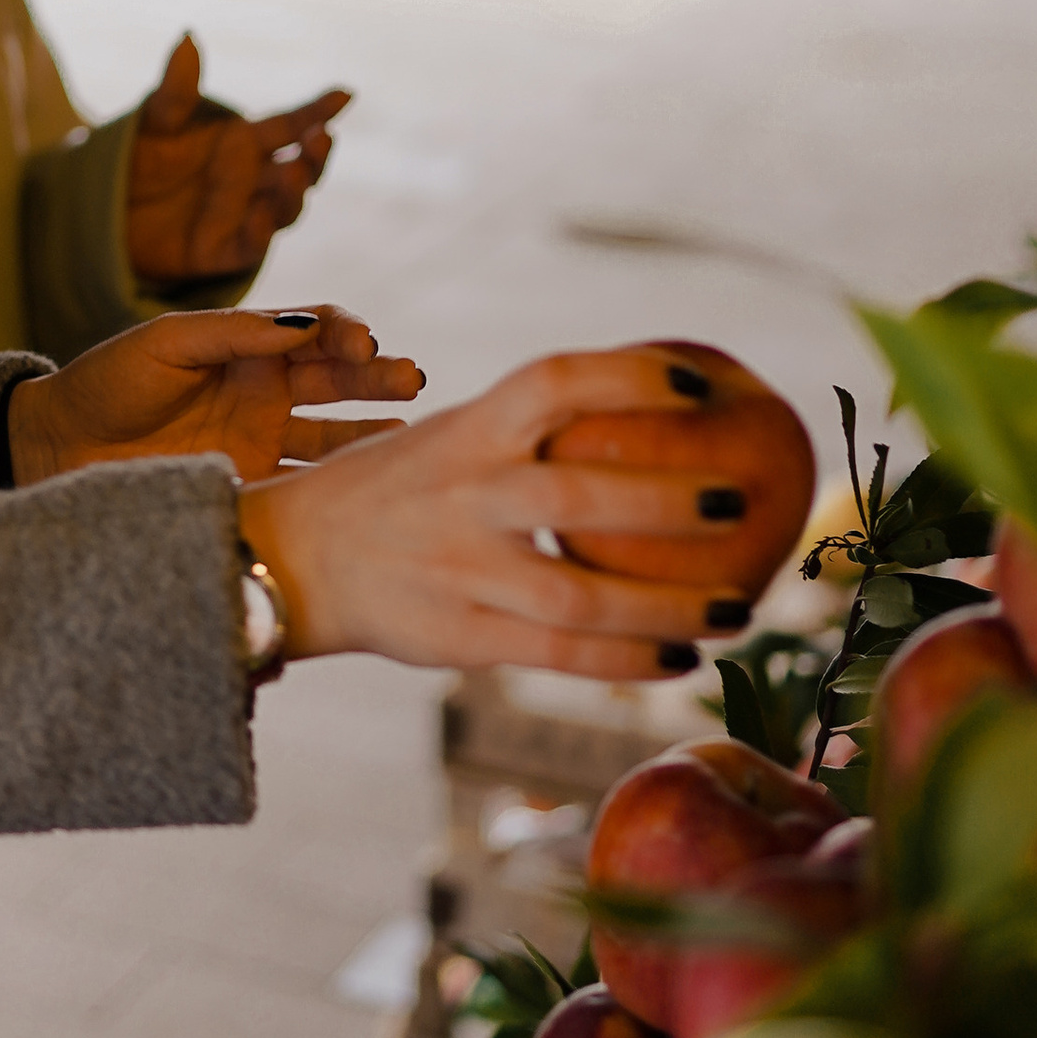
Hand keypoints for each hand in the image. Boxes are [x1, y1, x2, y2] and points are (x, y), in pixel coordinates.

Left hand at [6, 307, 424, 489]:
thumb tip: (306, 325)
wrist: (59, 449)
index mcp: (248, 345)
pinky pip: (302, 484)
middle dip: (378, 376)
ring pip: (333, 434)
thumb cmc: (107, 382)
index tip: (361, 346)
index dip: (344, 334)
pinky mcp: (250, 486)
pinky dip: (336, 483)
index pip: (315, 330)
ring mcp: (261, 440)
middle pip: (338, 380)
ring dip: (372, 430)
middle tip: (410, 379)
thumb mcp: (167, 344)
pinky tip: (366, 482)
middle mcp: (265, 390)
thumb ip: (234, 334)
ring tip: (407, 431)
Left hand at [125, 39, 345, 287]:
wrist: (102, 208)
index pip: (291, 124)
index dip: (319, 110)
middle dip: (316, 155)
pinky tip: (259, 216)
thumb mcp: (154, 119)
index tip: (346, 94)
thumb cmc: (137, 157)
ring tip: (294, 171)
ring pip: (286, 207)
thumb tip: (187, 36)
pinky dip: (259, 233)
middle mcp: (252, 178)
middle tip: (322, 137)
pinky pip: (249, 246)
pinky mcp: (221, 251)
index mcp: (244, 141)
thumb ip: (175, 88)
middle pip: (300, 168)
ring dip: (295, 192)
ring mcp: (242, 215)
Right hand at [239, 349, 774, 681]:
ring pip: (579, 597)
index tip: (701, 380)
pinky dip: (628, 662)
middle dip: (672, 500)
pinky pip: (559, 656)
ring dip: (669, 607)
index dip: (631, 375)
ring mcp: (459, 570)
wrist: (292, 559)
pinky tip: (682, 660)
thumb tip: (659, 408)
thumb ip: (530, 428)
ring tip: (736, 608)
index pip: (555, 382)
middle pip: (580, 495)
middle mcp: (463, 494)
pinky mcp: (459, 637)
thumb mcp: (451, 437)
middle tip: (744, 500)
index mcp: (466, 429)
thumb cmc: (398, 490)